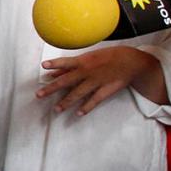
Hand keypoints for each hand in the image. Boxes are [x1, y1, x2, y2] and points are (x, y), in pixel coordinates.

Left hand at [37, 46, 152, 114]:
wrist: (132, 61)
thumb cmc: (109, 56)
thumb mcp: (90, 56)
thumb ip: (71, 65)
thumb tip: (54, 71)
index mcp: (84, 61)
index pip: (66, 62)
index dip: (55, 64)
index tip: (43, 66)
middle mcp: (88, 72)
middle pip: (66, 81)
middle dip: (52, 88)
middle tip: (39, 95)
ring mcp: (96, 82)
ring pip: (78, 93)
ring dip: (66, 102)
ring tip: (56, 109)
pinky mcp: (105, 90)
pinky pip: (94, 100)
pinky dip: (86, 107)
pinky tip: (78, 113)